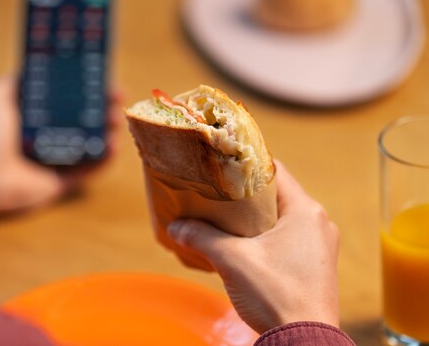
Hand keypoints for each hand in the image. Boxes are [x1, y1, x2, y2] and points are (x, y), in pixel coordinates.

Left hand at [0, 76, 120, 218]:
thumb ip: (16, 80)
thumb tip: (36, 62)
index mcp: (38, 116)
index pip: (70, 98)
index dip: (88, 88)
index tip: (103, 76)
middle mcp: (51, 136)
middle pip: (87, 118)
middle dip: (105, 106)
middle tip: (117, 96)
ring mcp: (59, 159)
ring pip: (93, 142)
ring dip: (109, 129)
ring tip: (116, 118)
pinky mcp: (63, 181)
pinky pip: (90, 170)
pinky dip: (105, 159)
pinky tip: (114, 145)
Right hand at [168, 161, 339, 333]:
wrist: (303, 344)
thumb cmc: (275, 295)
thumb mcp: (232, 260)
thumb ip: (202, 237)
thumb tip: (175, 226)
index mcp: (306, 211)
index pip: (274, 171)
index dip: (245, 165)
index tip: (221, 167)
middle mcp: (318, 223)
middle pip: (276, 196)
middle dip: (244, 195)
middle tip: (216, 194)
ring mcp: (319, 247)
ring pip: (280, 220)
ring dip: (253, 219)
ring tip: (223, 220)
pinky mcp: (315, 267)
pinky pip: (286, 240)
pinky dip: (264, 239)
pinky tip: (241, 248)